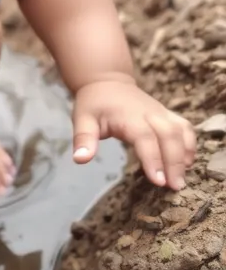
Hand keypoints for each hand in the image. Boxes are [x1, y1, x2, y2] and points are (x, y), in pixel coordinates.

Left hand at [72, 78, 195, 189]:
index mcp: (128, 115)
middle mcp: (149, 113)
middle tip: (175, 187)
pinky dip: (190, 144)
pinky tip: (188, 163)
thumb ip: (83, 139)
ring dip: (184, 155)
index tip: (159, 182)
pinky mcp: (167, 114)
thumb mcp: (82, 119)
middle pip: (168, 136)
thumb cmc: (94, 104)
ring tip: (181, 179)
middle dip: (174, 162)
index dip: (153, 159)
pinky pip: (185, 127)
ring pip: (181, 131)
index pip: (145, 138)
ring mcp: (161, 112)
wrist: (107, 81)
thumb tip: (80, 160)